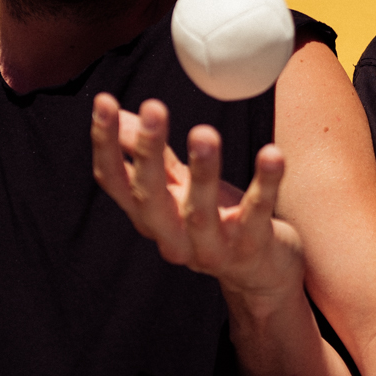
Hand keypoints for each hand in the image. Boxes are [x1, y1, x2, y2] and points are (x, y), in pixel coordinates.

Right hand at [90, 94, 303, 301]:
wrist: (261, 273)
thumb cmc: (216, 222)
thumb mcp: (179, 188)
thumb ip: (152, 156)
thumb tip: (121, 116)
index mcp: (149, 217)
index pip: (114, 182)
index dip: (104, 143)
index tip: (103, 101)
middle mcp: (172, 237)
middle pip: (149, 197)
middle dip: (147, 152)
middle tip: (153, 108)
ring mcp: (211, 247)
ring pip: (200, 212)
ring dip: (202, 171)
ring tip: (205, 132)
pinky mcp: (252, 247)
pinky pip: (257, 213)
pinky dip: (265, 184)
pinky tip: (271, 154)